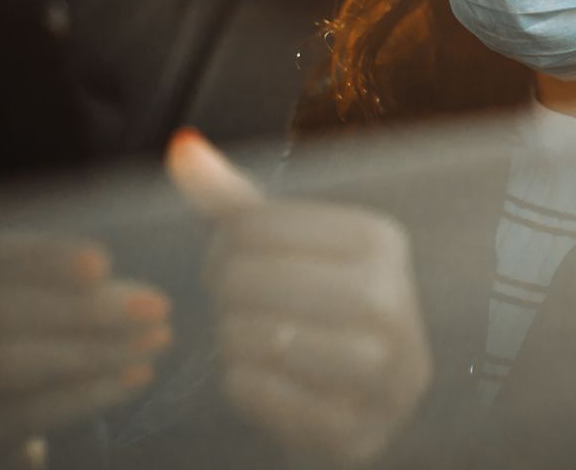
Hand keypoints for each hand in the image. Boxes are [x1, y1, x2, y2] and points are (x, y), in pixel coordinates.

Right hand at [0, 225, 171, 457]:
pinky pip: (21, 416)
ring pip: (8, 367)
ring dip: (92, 354)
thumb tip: (182, 151)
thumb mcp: (40, 254)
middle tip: (154, 306)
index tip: (102, 261)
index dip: (36, 258)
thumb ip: (80, 211)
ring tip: (155, 339)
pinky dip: (84, 396)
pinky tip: (135, 376)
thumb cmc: (26, 297)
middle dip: (81, 311)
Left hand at [168, 129, 431, 464]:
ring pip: (258, 338)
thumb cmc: (312, 310)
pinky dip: (242, 388)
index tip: (230, 268)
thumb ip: (232, 200)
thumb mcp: (282, 249)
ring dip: (233, 343)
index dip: (220, 249)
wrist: (360, 402)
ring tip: (247, 341)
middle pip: (251, 280)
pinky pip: (262, 394)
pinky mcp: (359, 431)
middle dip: (225, 298)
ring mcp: (384, 372)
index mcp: (381, 239)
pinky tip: (256, 379)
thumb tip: (182, 145)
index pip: (255, 226)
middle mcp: (393, 300)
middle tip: (234, 309)